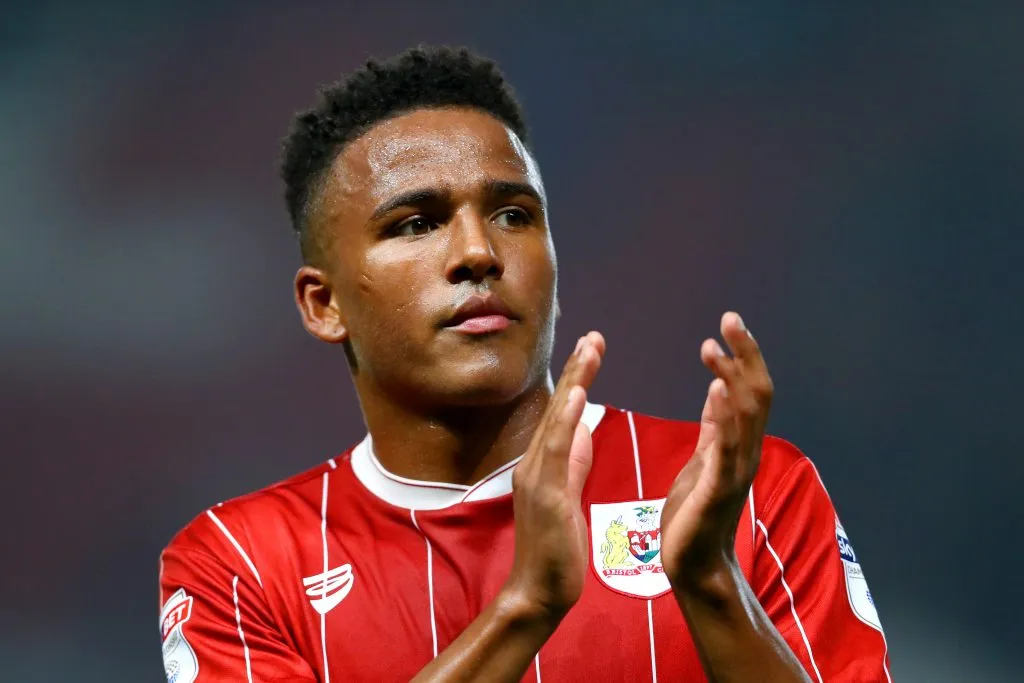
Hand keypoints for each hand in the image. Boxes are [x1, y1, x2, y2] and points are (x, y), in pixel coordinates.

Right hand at [503, 331, 605, 621]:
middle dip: (577, 370)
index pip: (562, 413)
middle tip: (594, 336)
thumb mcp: (566, 496)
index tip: (592, 348)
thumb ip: (572, 463)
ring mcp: (536, 478)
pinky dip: (566, 421)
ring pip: (556, 421)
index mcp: (542, 464)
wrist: (539, 592)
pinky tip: (578, 396)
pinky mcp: (546, 496)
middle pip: (558, 408)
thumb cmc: (555, 549)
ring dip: (574, 384)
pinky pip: (556, 452)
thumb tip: (580, 430)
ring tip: (589, 351)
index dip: (576, 379)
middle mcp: (534, 464)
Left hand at [660, 312, 772, 589]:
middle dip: (745, 354)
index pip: (750, 391)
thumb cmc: (695, 514)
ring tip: (713, 346)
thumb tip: (719, 390)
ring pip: (745, 414)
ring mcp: (736, 469)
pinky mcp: (718, 487)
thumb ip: (714, 427)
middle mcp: (746, 452)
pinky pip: (726, 445)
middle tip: (729, 319)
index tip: (727, 325)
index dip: (744, 356)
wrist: (693, 564)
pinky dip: (723, 415)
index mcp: (740, 444)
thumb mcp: (704, 460)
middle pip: (756, 394)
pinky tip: (715, 388)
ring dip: (731, 376)